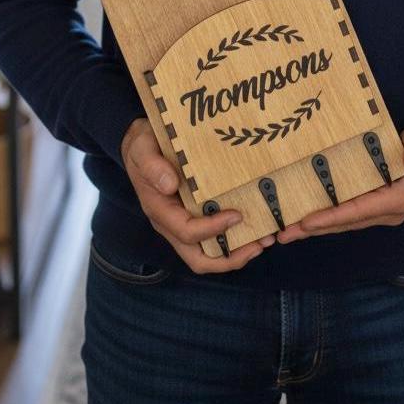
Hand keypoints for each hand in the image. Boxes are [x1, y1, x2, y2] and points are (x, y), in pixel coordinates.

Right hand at [121, 117, 276, 273]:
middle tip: (258, 245)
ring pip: (208, 253)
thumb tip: (170, 185)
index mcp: (160, 211)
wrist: (140, 144)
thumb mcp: (142, 150)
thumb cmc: (143, 147)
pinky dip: (234, 239)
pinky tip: (254, 226)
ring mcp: (183, 223)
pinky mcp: (194, 216)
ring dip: (236, 253)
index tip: (236, 215)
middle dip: (229, 259)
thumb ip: (153, 166)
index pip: (186, 232)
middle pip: (198, 258)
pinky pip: (213, 238)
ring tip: (263, 240)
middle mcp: (172, 224)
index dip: (212, 229)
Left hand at [275, 122, 403, 244]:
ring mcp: (382, 209)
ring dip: (316, 226)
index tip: (306, 222)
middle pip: (345, 222)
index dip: (331, 217)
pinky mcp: (376, 203)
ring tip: (287, 231)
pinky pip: (347, 213)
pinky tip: (307, 217)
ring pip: (344, 221)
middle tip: (283, 234)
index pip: (358, 212)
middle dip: (314, 228)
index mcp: (399, 200)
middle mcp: (389, 211)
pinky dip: (326, 217)